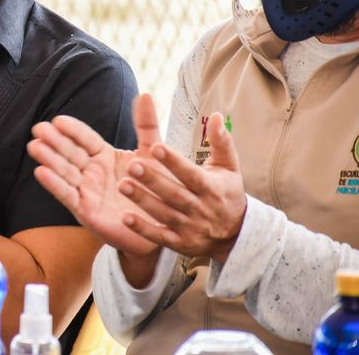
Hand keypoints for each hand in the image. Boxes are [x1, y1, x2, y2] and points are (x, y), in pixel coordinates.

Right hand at [27, 94, 167, 255]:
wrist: (163, 226)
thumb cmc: (155, 188)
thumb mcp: (152, 153)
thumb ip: (146, 125)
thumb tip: (144, 94)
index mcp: (103, 155)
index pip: (84, 139)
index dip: (72, 130)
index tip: (58, 120)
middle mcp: (91, 171)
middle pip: (69, 152)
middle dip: (54, 141)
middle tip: (38, 128)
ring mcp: (86, 191)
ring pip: (64, 171)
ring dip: (49, 159)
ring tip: (34, 146)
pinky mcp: (85, 211)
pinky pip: (67, 195)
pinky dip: (54, 184)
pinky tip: (41, 172)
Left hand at [117, 112, 246, 262]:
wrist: (236, 235)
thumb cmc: (227, 193)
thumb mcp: (229, 167)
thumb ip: (221, 142)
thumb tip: (217, 115)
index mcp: (211, 188)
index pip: (190, 174)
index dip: (173, 162)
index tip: (155, 147)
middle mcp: (200, 209)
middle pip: (174, 194)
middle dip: (153, 180)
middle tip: (132, 164)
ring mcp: (190, 228)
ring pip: (164, 214)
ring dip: (143, 201)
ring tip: (122, 185)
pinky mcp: (180, 243)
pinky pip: (159, 237)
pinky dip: (143, 229)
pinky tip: (125, 217)